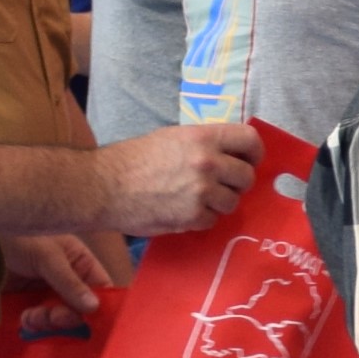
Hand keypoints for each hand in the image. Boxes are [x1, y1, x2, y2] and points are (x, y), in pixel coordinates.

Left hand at [0, 230, 124, 314]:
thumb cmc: (20, 237)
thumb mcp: (48, 256)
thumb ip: (70, 282)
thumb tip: (94, 307)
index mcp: (81, 264)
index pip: (101, 289)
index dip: (100, 307)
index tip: (90, 320)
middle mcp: (69, 281)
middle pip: (81, 310)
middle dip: (68, 317)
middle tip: (54, 317)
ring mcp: (48, 293)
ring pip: (60, 319)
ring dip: (48, 323)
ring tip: (32, 316)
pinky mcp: (29, 302)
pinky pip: (40, 322)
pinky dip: (34, 325)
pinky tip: (24, 318)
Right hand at [100, 120, 258, 237]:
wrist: (104, 186)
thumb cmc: (133, 159)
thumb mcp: (172, 137)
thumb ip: (205, 144)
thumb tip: (231, 154)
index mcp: (203, 137)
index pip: (250, 139)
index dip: (254, 153)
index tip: (249, 161)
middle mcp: (208, 163)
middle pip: (247, 176)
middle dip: (237, 182)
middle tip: (220, 184)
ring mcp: (202, 191)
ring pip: (232, 202)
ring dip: (219, 203)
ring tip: (196, 198)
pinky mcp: (193, 216)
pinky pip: (213, 220)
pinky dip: (201, 218)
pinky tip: (183, 210)